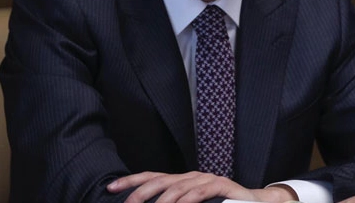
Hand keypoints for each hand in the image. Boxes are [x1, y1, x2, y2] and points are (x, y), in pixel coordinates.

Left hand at [106, 171, 296, 202]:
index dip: (131, 181)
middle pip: (161, 180)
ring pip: (179, 187)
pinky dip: (188, 198)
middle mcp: (191, 177)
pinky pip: (201, 191)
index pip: (152, 177)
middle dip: (141, 192)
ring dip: (162, 200)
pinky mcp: (221, 185)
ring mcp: (206, 179)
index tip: (111, 187)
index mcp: (181, 181)